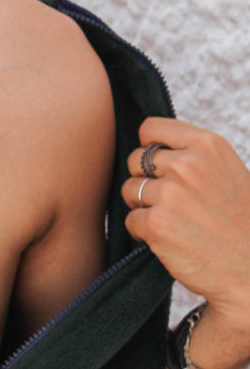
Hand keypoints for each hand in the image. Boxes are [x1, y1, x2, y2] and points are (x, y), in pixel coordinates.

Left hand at [123, 117, 249, 347]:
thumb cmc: (241, 223)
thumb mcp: (227, 172)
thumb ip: (193, 156)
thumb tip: (151, 148)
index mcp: (207, 146)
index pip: (151, 128)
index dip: (149, 148)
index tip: (159, 167)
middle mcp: (187, 165)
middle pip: (135, 160)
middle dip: (145, 180)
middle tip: (170, 203)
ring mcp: (171, 194)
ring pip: (130, 190)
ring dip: (142, 206)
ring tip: (172, 221)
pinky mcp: (157, 224)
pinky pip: (130, 220)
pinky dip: (142, 232)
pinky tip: (168, 240)